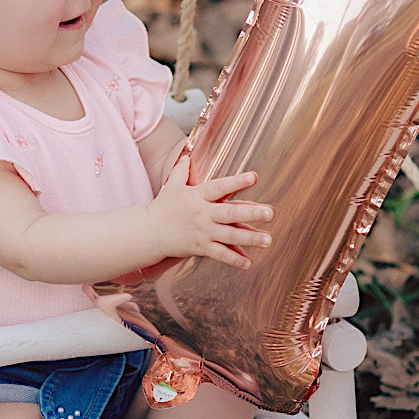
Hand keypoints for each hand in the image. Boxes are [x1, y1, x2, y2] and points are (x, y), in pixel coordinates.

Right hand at [145, 155, 272, 268]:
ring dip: (250, 239)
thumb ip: (181, 171)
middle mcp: (203, 214)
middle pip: (229, 214)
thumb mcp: (172, 186)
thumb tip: (186, 156)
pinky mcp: (200, 247)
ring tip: (268, 239)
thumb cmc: (162, 207)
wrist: (148, 232)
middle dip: (250, 213)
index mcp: (198, 195)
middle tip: (270, 212)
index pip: (220, 187)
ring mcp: (202, 232)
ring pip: (229, 236)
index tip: (254, 177)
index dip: (236, 182)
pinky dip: (234, 260)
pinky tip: (249, 263)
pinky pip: (220, 254)